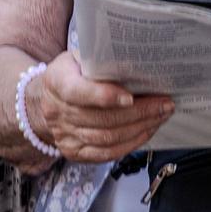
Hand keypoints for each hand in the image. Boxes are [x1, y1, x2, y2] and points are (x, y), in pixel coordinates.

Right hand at [28, 51, 173, 163]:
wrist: (47, 100)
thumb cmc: (71, 74)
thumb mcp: (77, 58)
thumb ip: (98, 60)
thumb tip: (136, 61)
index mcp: (56, 81)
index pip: (78, 92)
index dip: (104, 96)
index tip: (130, 97)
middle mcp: (57, 111)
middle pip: (101, 118)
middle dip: (138, 113)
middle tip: (164, 104)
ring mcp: (64, 135)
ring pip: (107, 137)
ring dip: (140, 128)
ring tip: (161, 116)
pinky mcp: (74, 152)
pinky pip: (107, 153)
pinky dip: (131, 143)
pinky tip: (146, 131)